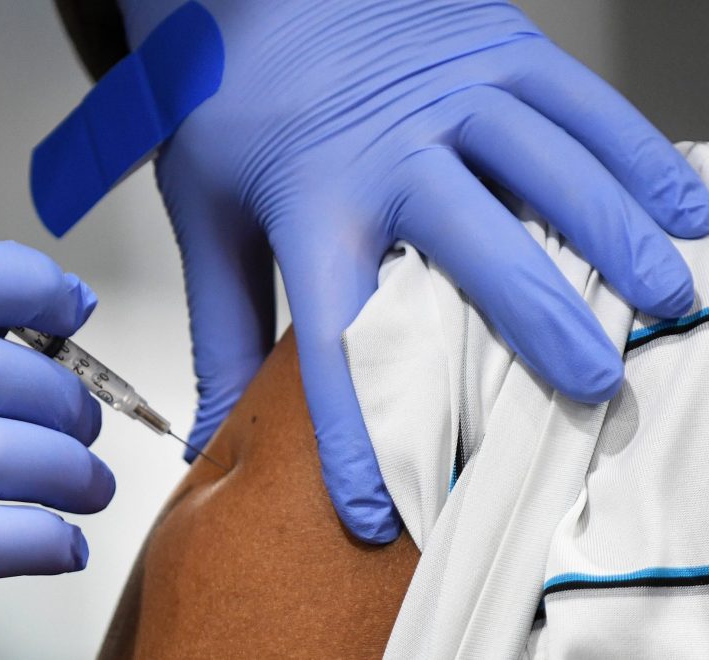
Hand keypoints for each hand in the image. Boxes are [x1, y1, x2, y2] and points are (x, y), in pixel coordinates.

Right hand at [0, 239, 113, 656]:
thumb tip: (5, 336)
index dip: (33, 282)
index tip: (73, 307)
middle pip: (0, 369)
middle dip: (67, 399)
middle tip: (83, 424)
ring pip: (16, 453)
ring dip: (76, 472)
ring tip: (90, 486)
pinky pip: (1, 539)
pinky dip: (52, 542)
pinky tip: (64, 547)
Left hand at [120, 0, 708, 540]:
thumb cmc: (230, 104)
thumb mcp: (204, 214)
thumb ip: (220, 327)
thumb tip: (213, 430)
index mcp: (310, 200)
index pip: (334, 338)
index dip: (357, 434)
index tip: (380, 510)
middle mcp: (389, 148)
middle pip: (476, 253)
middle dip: (540, 328)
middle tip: (593, 390)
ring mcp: (451, 91)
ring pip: (552, 172)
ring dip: (617, 239)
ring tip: (668, 298)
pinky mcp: (494, 46)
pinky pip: (581, 102)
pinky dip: (636, 154)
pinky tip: (679, 202)